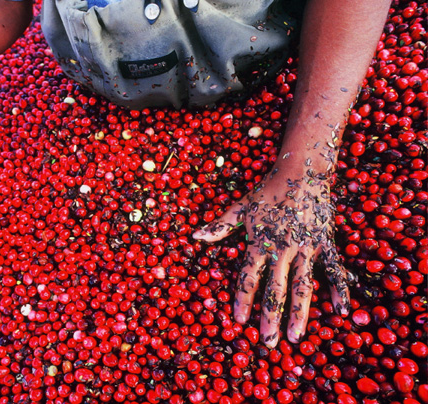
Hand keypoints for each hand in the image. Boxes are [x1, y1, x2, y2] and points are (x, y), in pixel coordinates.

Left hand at [193, 166, 350, 346]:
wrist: (301, 172)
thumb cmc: (268, 191)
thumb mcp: (242, 208)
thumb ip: (220, 226)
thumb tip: (195, 235)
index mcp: (260, 242)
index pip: (248, 276)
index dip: (242, 299)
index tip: (238, 321)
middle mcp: (282, 249)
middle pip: (275, 287)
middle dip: (270, 315)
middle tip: (268, 341)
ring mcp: (305, 247)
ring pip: (303, 284)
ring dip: (299, 312)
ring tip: (296, 336)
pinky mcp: (324, 242)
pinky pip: (333, 268)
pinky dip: (338, 288)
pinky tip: (340, 309)